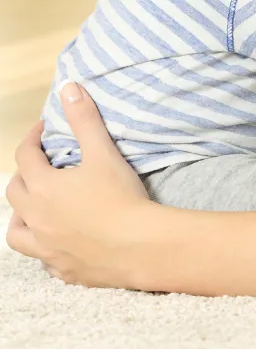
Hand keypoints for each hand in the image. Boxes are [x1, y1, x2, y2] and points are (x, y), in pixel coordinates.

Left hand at [5, 82, 154, 288]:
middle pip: (15, 193)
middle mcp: (36, 219)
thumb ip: (85, 120)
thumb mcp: (103, 153)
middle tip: (42, 166)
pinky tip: (58, 243)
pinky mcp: (62, 269)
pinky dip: (45, 248)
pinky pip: (42, 259)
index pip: (25, 156)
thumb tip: (69, 88)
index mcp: (43, 188)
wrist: (138, 246)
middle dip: (24, 175)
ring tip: (34, 210)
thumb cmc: (120, 197)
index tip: (43, 130)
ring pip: (17, 233)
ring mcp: (46, 248)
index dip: (32, 139)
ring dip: (20, 218)